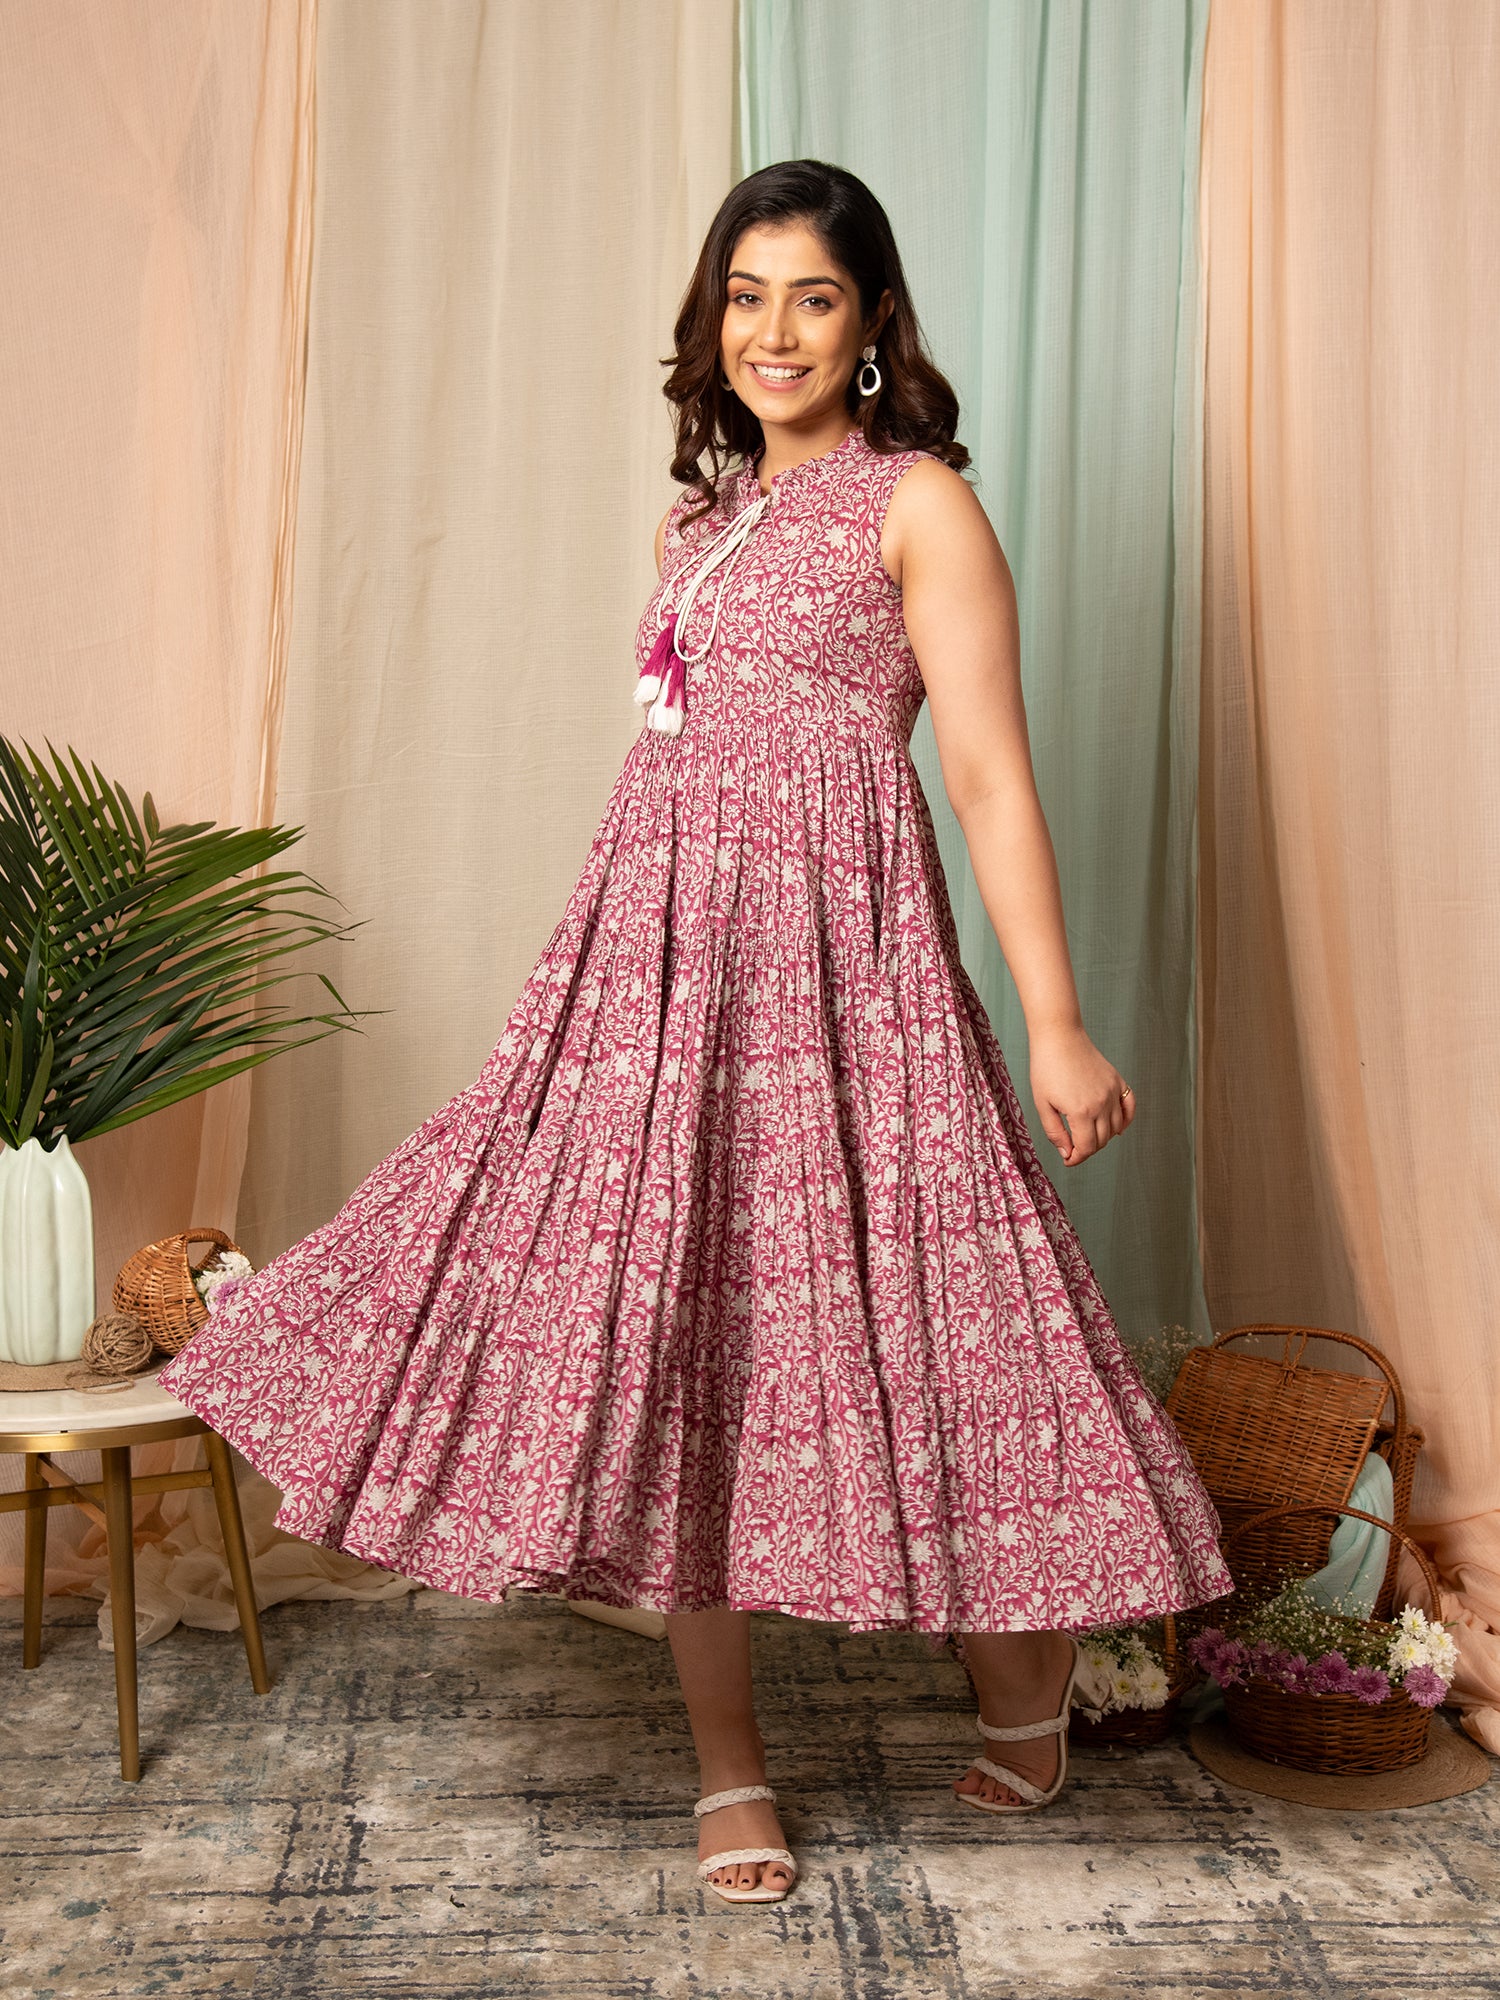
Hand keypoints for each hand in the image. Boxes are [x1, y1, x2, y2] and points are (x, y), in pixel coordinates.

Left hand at [1028, 1023, 1134, 1166]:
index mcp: (1081, 1112)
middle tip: (1073, 1147)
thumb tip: (1067, 1153)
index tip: (1067, 1159)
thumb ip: (1055, 1132)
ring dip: (1102, 1137)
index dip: (1076, 1158)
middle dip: (1087, 1149)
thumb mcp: (1042, 1104)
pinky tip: (1116, 1128)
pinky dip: (1125, 1121)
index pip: (1086, 1148)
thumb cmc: (1046, 1069)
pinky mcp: (1117, 1082)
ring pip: (1115, 1128)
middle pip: (1101, 1140)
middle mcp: (1102, 1104)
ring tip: (1086, 1135)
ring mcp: (1112, 1092)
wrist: (1060, 1037)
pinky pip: (1129, 1107)